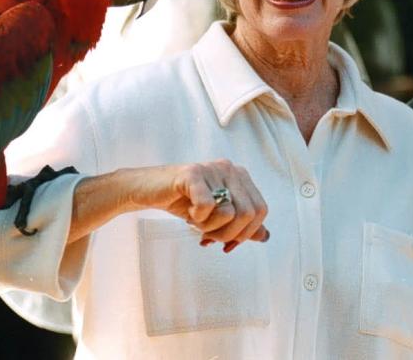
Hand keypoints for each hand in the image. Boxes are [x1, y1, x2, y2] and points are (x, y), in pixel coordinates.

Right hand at [126, 159, 269, 251]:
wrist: (148, 190)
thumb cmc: (183, 202)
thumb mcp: (216, 216)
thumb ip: (241, 224)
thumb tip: (265, 236)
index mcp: (240, 177)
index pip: (260, 210)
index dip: (246, 233)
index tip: (227, 244)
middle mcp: (230, 169)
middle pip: (248, 214)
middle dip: (228, 234)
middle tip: (208, 236)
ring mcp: (212, 169)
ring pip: (229, 213)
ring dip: (210, 227)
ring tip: (197, 221)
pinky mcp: (193, 173)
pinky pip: (207, 206)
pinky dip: (198, 217)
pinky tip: (189, 212)